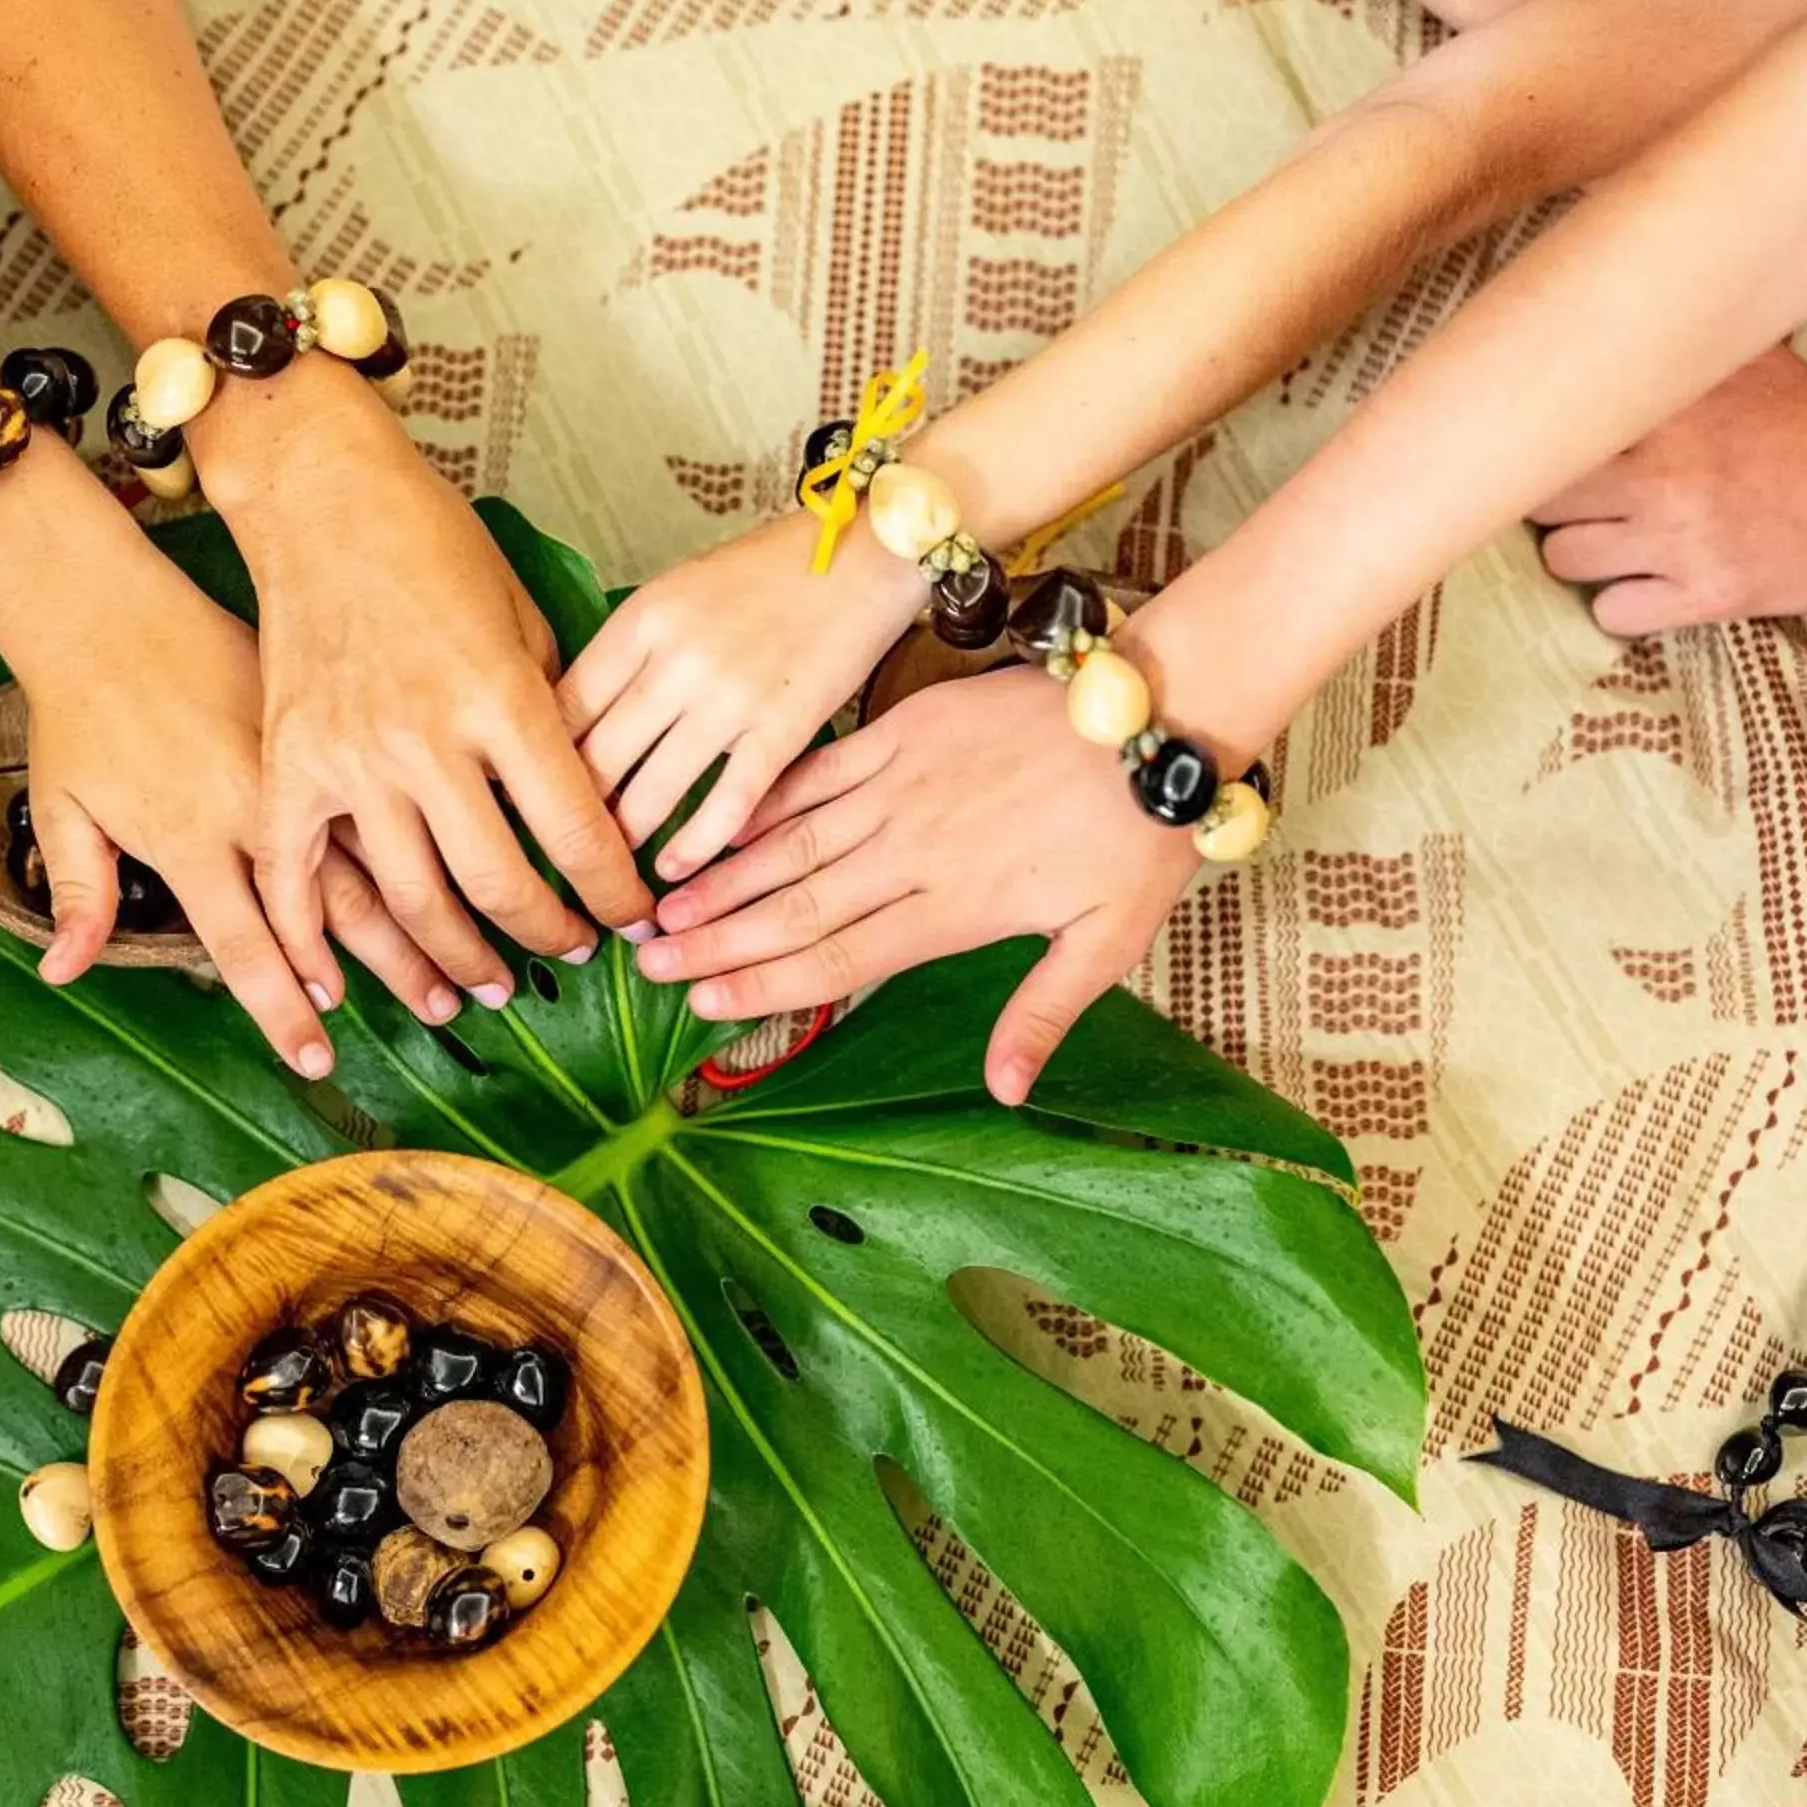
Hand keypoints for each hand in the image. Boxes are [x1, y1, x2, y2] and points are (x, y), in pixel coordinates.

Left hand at [5, 547, 457, 1073]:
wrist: (107, 603)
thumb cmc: (81, 709)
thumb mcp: (64, 807)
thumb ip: (80, 895)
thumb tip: (64, 974)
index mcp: (193, 841)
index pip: (250, 950)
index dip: (284, 1012)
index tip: (320, 1060)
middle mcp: (257, 811)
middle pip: (340, 910)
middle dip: (398, 967)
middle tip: (449, 1013)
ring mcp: (296, 762)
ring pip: (380, 847)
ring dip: (434, 906)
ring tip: (484, 946)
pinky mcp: (317, 721)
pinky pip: (386, 780)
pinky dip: (430, 821)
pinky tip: (478, 847)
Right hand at [218, 373, 653, 1005]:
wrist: (320, 496)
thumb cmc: (433, 542)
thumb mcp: (522, 615)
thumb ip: (550, 710)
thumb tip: (579, 795)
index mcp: (501, 698)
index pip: (576, 829)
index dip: (614, 891)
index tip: (632, 917)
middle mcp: (426, 738)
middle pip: (498, 882)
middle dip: (545, 934)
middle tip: (569, 952)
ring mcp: (349, 757)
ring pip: (410, 898)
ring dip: (454, 957)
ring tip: (483, 985)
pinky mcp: (288, 762)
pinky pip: (299, 874)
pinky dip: (315, 941)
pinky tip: (340, 986)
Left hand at [557, 510, 922, 881]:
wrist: (863, 553)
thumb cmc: (768, 572)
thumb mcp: (678, 591)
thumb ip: (631, 652)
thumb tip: (579, 721)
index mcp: (641, 620)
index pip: (563, 708)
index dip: (533, 762)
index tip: (524, 800)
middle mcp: (675, 661)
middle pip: (596, 758)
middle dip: (568, 816)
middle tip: (553, 854)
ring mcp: (729, 698)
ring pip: (652, 791)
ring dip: (624, 842)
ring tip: (607, 876)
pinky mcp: (782, 729)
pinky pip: (728, 802)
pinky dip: (696, 845)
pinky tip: (674, 871)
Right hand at [633, 664, 1201, 1104]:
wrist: (1155, 713)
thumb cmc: (1137, 834)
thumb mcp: (1109, 940)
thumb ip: (1043, 1013)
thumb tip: (1006, 1093)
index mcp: (956, 909)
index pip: (840, 960)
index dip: (765, 983)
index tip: (704, 1004)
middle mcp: (914, 852)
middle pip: (799, 907)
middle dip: (719, 940)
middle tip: (651, 961)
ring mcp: (903, 787)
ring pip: (793, 841)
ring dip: (724, 877)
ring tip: (663, 904)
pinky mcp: (904, 732)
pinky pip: (817, 771)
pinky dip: (764, 798)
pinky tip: (717, 819)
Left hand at [1529, 346, 1806, 633]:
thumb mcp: (1760, 366)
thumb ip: (1691, 349)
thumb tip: (1636, 311)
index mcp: (1673, 412)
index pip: (1560, 425)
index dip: (1546, 441)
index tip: (1548, 447)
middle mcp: (1665, 475)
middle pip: (1543, 498)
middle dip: (1554, 501)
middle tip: (1581, 501)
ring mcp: (1680, 540)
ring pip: (1564, 559)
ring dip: (1581, 554)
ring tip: (1611, 544)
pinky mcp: (1703, 596)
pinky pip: (1611, 612)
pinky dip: (1622, 605)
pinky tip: (1645, 586)